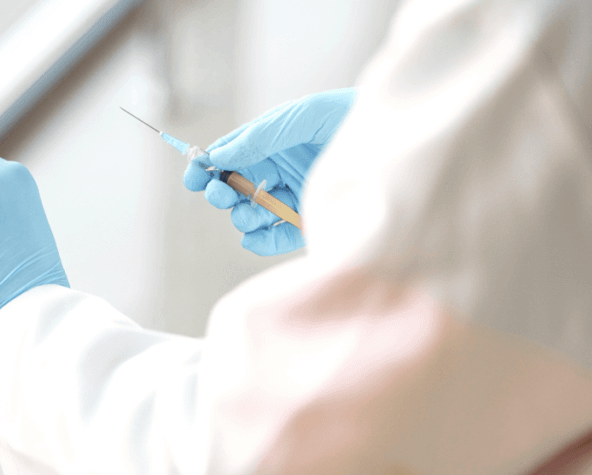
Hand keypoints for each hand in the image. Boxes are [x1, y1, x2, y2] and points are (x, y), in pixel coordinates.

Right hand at [184, 88, 356, 254]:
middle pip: (235, 189)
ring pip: (252, 215)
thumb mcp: (302, 117)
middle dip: (221, 193)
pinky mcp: (310, 224)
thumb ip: (261, 136)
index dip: (206, 166)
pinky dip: (260, 241)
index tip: (193, 175)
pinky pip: (275, 238)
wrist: (398, 139)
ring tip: (247, 213)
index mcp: (271, 144)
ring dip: (242, 216)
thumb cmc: (350, 117)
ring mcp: (293, 199)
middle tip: (219, 194)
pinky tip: (254, 237)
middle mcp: (279, 173)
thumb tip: (219, 155)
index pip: (229, 157)